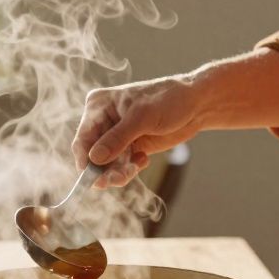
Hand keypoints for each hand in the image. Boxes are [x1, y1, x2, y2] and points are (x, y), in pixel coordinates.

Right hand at [72, 75, 203, 186]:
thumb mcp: (142, 117)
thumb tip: (94, 159)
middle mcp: (103, 121)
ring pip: (106, 165)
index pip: (83, 138)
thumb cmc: (168, 100)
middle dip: (105, 170)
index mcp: (99, 105)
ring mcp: (116, 136)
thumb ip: (117, 138)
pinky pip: (120, 167)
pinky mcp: (129, 147)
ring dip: (119, 172)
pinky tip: (144, 159)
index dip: (85, 160)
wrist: (195, 104)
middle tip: (120, 178)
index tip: (95, 179)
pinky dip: (129, 170)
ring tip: (135, 168)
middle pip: (93, 155)